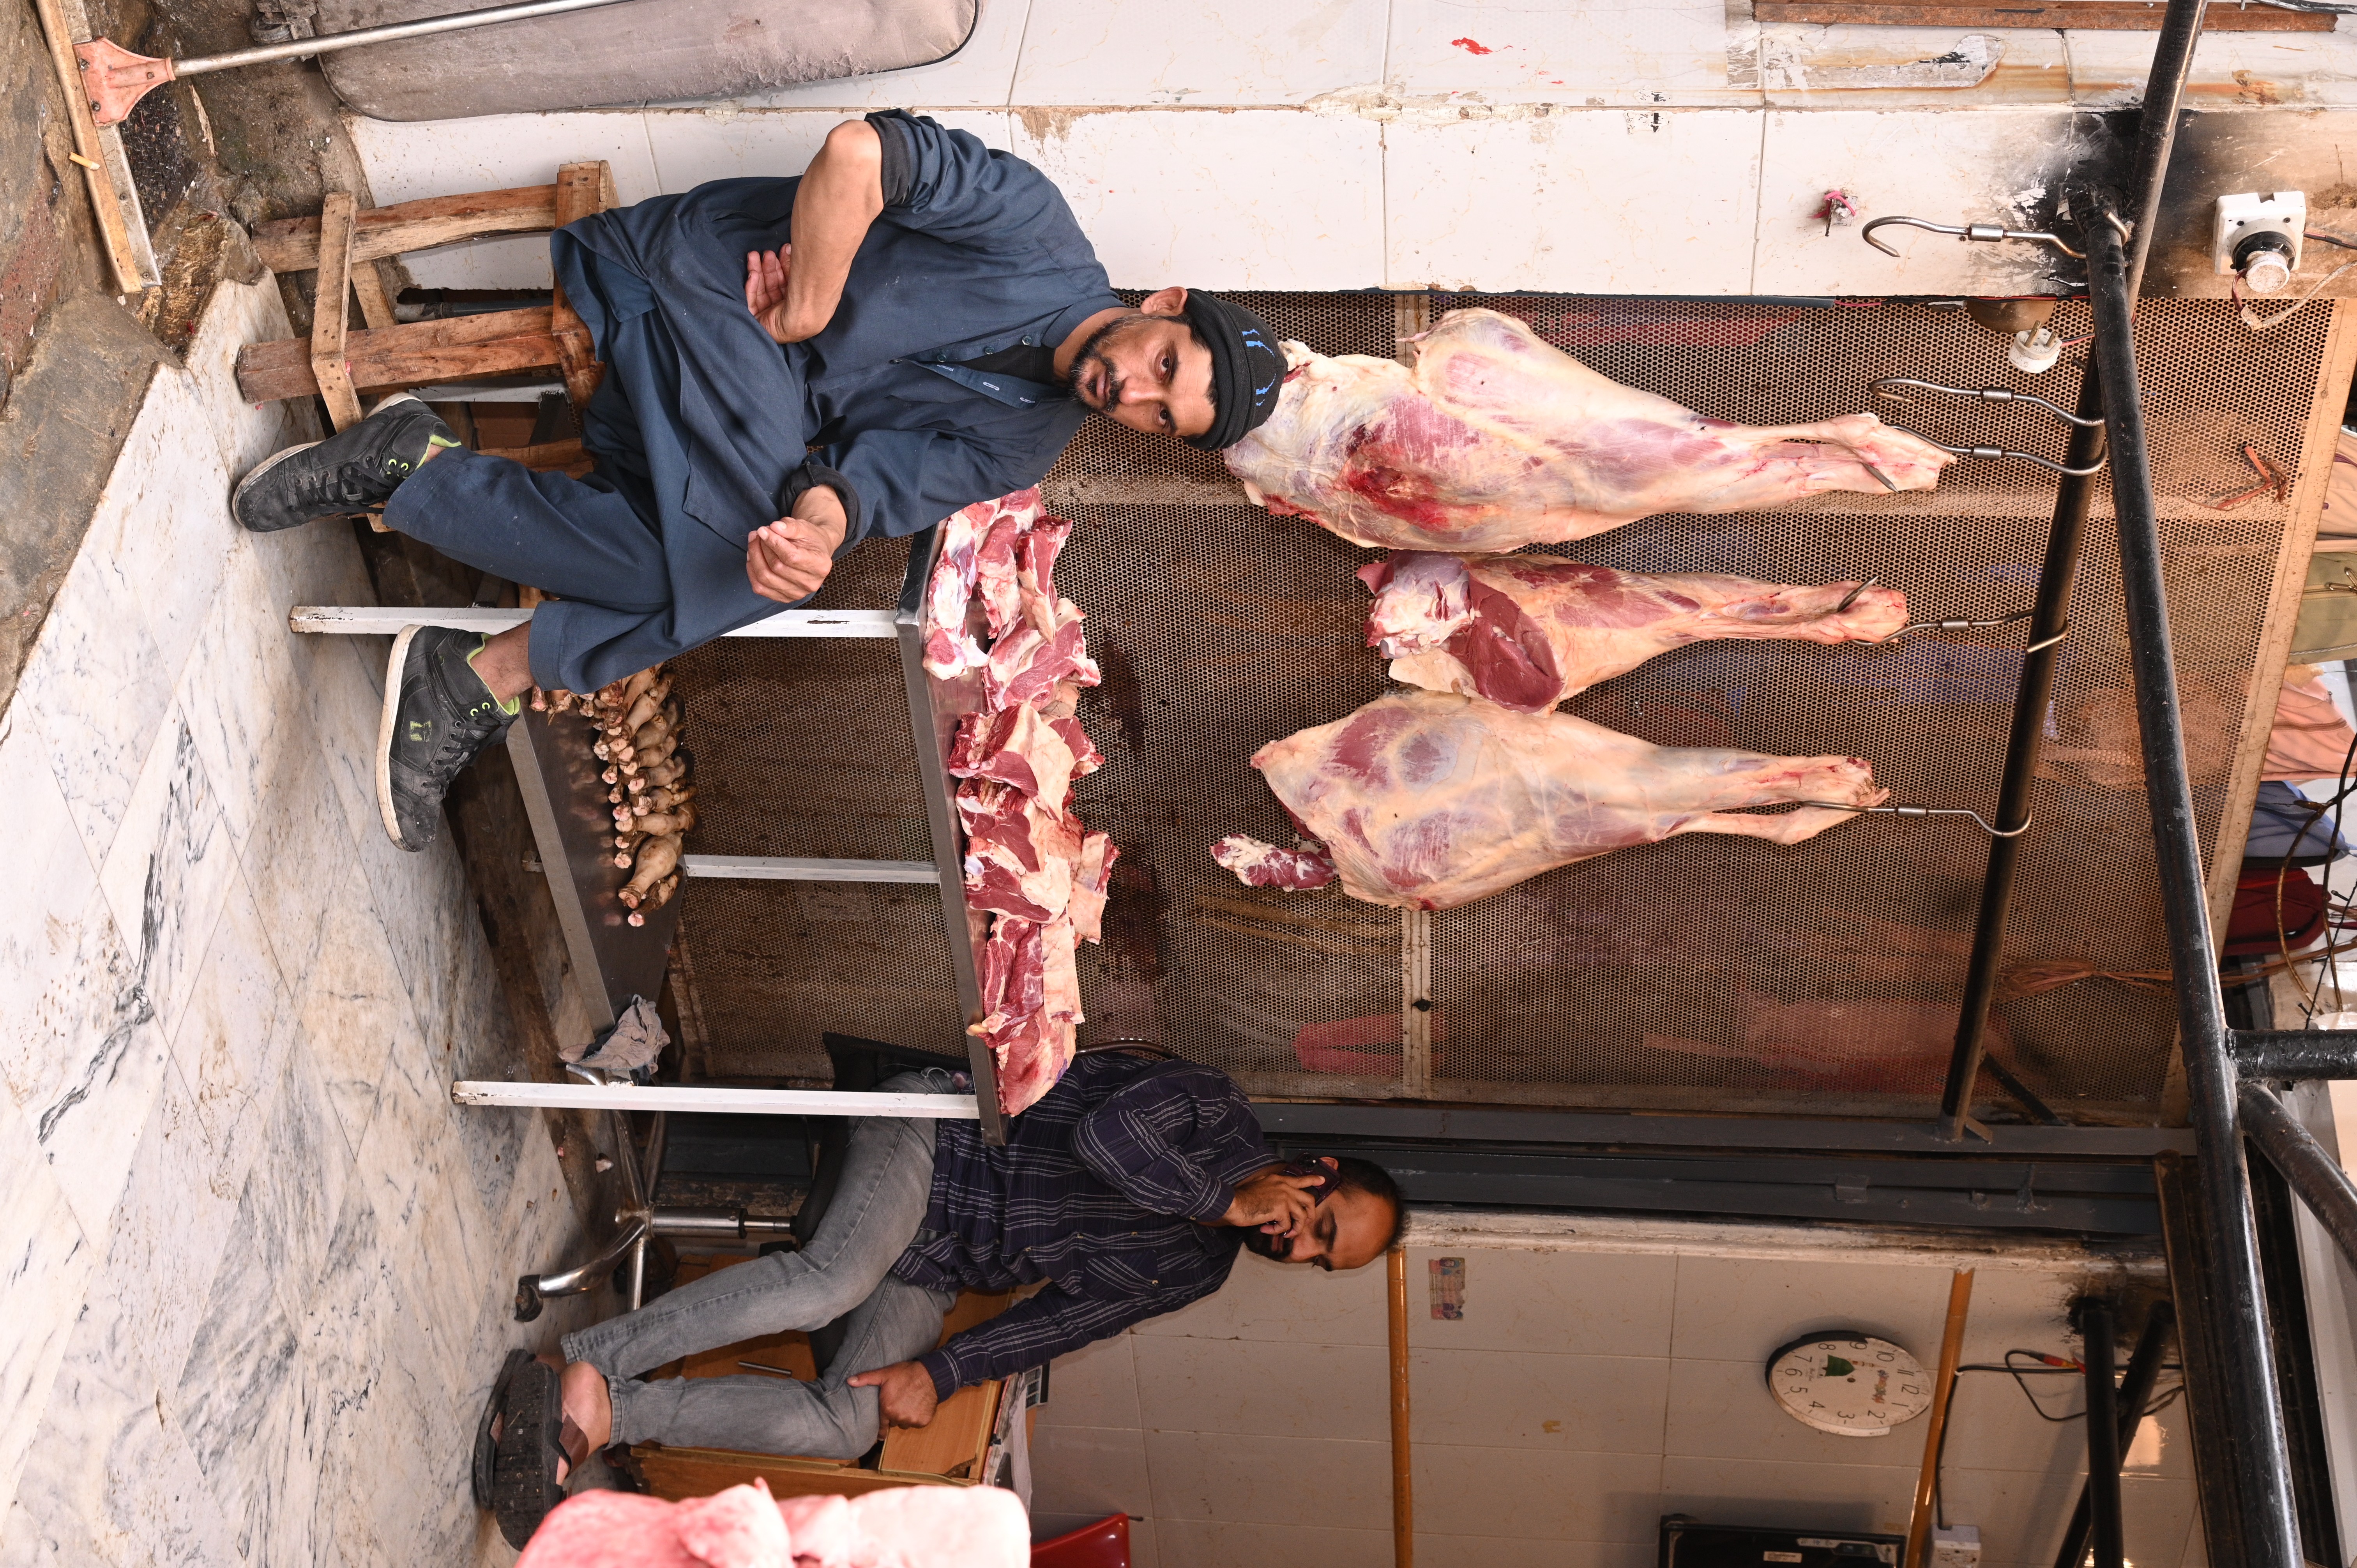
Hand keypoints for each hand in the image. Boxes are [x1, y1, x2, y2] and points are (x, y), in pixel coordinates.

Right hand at [744, 248, 794, 342]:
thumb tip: (790, 249)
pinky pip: (752, 302)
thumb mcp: (801, 282)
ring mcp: (771, 317)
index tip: (781, 252)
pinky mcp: (758, 322)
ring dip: (756, 272)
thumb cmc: (808, 304)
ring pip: (760, 291)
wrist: (803, 322)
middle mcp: (785, 311)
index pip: (786, 284)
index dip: (782, 267)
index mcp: (798, 305)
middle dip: (768, 267)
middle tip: (766, 253)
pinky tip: (752, 274)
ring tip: (754, 256)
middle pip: (772, 286)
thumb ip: (794, 268)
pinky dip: (751, 287)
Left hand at [746, 487, 846, 603]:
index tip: (762, 530)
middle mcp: (810, 583)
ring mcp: (797, 593)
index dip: (773, 542)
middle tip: (757, 533)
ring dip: (754, 557)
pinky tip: (752, 557)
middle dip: (761, 547)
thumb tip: (774, 527)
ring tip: (754, 542)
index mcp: (820, 565)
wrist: (814, 553)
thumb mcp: (805, 528)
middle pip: (776, 567)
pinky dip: (752, 571)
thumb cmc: (810, 540)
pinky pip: (760, 588)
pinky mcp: (784, 598)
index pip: (791, 557)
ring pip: (765, 578)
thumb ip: (791, 527)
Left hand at [847, 1361, 938, 1428]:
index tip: (880, 1436)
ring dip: (906, 1417)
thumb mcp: (884, 1374)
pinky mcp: (923, 1421)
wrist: (931, 1375)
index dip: (880, 1431)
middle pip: (894, 1422)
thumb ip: (866, 1379)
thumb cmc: (906, 1373)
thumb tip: (848, 1381)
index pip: (881, 1427)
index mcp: (887, 1409)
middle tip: (898, 1403)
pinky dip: (917, 1417)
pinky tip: (918, 1406)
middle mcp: (899, 1418)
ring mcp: (912, 1421)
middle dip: (895, 1415)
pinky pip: (917, 1423)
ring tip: (908, 1403)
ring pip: (906, 1423)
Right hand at [1220, 1162, 1325, 1236]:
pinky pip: (1286, 1226)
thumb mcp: (1259, 1186)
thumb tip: (1278, 1203)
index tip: (1322, 1180)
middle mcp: (1284, 1187)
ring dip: (1294, 1228)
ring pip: (1301, 1216)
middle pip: (1309, 1200)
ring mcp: (1284, 1197)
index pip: (1300, 1179)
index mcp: (1279, 1180)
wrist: (1233, 1203)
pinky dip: (1277, 1231)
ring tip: (1283, 1233)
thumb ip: (1272, 1189)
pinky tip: (1266, 1229)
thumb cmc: (1242, 1197)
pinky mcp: (1281, 1209)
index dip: (1313, 1180)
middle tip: (1306, 1222)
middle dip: (1310, 1214)